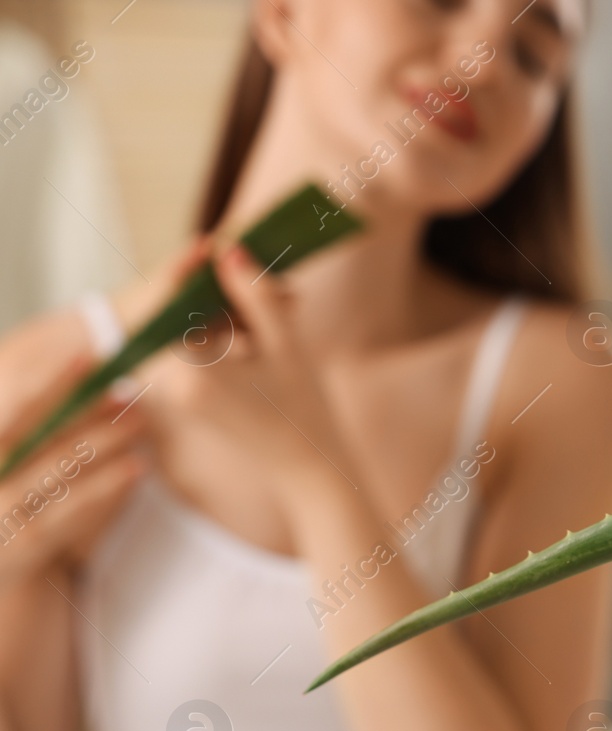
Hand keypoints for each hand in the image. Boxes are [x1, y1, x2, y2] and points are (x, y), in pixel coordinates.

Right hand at [0, 351, 147, 585]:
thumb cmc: (7, 499)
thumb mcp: (11, 460)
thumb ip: (32, 426)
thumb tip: (84, 377)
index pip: (17, 409)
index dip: (52, 383)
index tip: (88, 358)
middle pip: (39, 434)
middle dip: (85, 408)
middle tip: (126, 387)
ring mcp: (2, 509)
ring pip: (60, 467)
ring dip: (104, 441)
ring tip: (139, 421)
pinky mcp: (28, 540)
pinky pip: (74, 506)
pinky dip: (107, 484)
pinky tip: (137, 466)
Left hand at [158, 243, 352, 501]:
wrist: (309, 470)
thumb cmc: (305, 410)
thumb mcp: (286, 344)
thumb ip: (255, 294)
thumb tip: (228, 251)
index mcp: (188, 375)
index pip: (168, 305)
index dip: (188, 270)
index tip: (213, 244)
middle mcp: (169, 386)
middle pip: (173, 315)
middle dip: (210, 290)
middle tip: (254, 275)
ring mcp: (174, 393)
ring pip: (185, 330)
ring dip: (220, 310)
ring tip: (277, 302)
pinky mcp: (186, 397)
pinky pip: (192, 350)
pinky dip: (222, 333)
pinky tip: (263, 330)